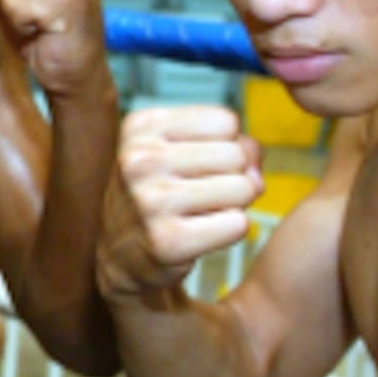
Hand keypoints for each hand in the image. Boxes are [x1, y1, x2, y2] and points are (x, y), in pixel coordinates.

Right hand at [107, 107, 263, 300]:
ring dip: (233, 205)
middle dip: (232, 177)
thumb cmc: (163, 193)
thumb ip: (235, 144)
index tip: (197, 165)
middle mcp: (140, 159)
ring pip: (244, 189)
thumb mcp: (185, 151)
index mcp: (141, 126)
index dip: (224, 145)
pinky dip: (229, 232)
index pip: (226, 122)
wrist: (121, 254)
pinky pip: (238, 224)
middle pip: (237, 155)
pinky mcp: (167, 240)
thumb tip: (256, 178)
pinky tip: (199, 234)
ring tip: (200, 212)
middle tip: (200, 194)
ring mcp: (151, 200)